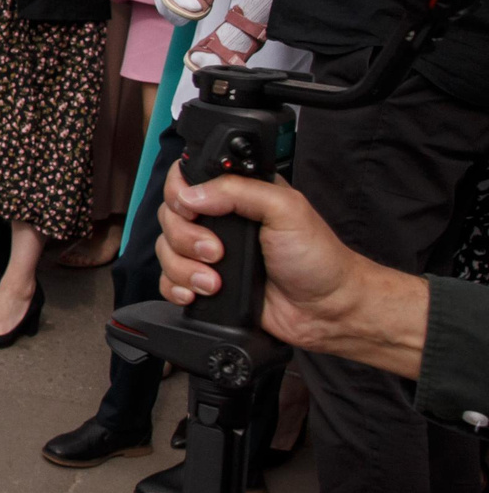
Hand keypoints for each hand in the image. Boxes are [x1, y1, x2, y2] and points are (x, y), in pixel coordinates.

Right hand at [157, 166, 428, 377]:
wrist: (327, 311)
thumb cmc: (317, 258)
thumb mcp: (286, 209)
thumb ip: (239, 192)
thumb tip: (191, 195)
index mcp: (237, 195)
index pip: (186, 181)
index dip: (179, 195)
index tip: (192, 211)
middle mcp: (220, 221)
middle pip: (169, 218)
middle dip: (186, 238)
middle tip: (217, 252)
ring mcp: (209, 254)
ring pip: (166, 251)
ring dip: (185, 269)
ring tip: (215, 282)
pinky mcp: (204, 284)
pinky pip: (168, 281)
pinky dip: (176, 288)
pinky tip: (198, 293)